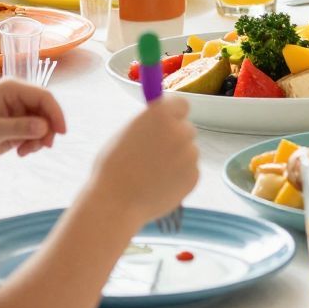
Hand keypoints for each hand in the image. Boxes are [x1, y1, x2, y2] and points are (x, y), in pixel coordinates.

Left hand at [0, 78, 65, 165]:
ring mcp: (19, 111)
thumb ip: (19, 127)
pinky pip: (37, 133)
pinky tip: (21, 152)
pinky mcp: (19, 126)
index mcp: (11, 88)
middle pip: (47, 110)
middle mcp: (19, 96)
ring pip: (44, 123)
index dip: (55, 113)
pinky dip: (34, 143)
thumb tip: (45, 126)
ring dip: (40, 139)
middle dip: (47, 129)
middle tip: (41, 147)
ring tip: (25, 152)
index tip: (61, 133)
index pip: (43, 96)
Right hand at [88, 95, 198, 226]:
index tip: (166, 123)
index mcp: (161, 114)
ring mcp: (190, 154)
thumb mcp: (127, 133)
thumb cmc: (113, 167)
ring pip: (188, 152)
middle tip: (155, 153)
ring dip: (177, 159)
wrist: (116, 203)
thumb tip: (163, 122)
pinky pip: (189, 171)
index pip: (181, 104)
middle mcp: (180, 130)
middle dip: (175, 138)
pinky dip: (179, 177)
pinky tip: (158, 185)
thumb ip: (150, 124)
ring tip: (151, 174)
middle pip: (187, 128)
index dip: (174, 114)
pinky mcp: (194, 176)